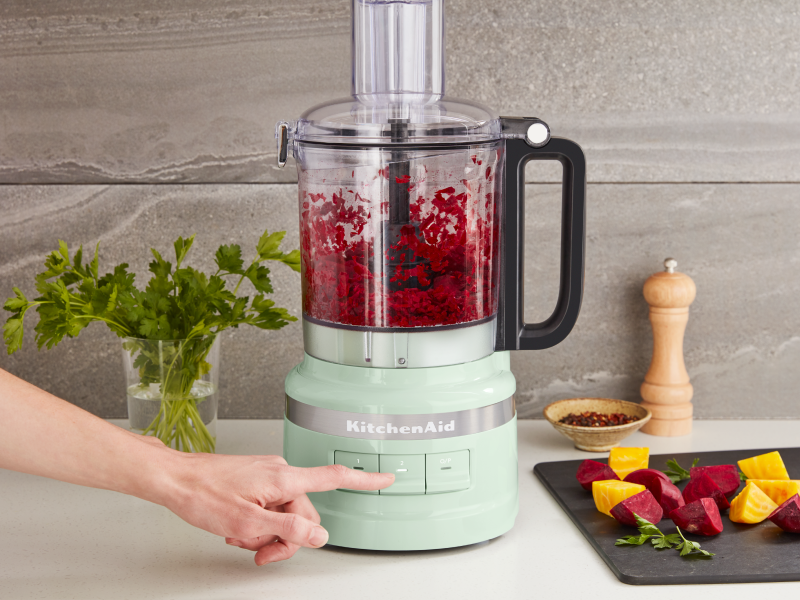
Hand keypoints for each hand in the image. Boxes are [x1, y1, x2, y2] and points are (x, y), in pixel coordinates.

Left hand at [159, 453, 393, 564]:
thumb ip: (288, 530)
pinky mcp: (256, 480)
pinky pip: (270, 506)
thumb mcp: (248, 523)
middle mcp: (280, 473)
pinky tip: (238, 527)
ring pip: (285, 513)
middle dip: (286, 538)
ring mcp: (268, 476)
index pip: (334, 478)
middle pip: (305, 513)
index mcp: (284, 479)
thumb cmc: (205, 495)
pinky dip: (258, 521)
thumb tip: (319, 536)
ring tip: (240, 536)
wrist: (177, 480)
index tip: (385, 479)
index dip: (363, 479)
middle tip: (260, 551)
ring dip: (267, 532)